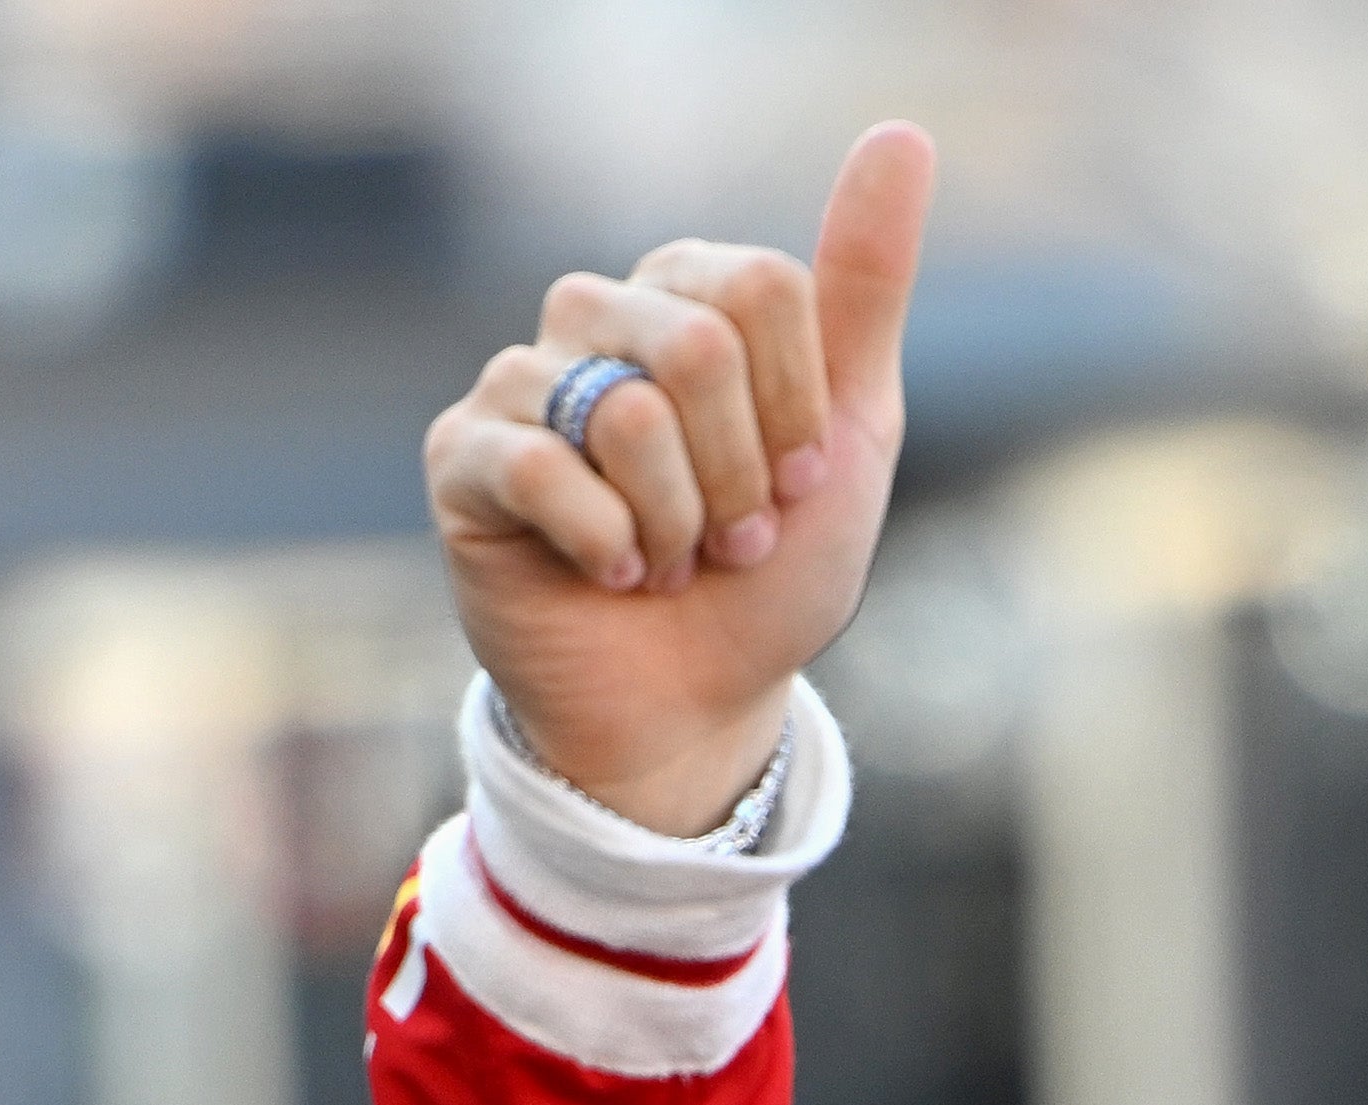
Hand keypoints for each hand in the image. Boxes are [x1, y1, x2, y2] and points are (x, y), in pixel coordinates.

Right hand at [421, 121, 933, 836]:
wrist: (695, 705)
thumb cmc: (768, 572)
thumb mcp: (848, 432)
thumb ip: (864, 287)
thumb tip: (902, 137)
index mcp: (685, 291)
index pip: (765, 288)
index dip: (799, 409)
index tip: (797, 482)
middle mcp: (596, 317)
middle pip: (700, 344)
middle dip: (743, 476)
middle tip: (731, 540)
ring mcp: (520, 382)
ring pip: (629, 413)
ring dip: (678, 522)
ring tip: (668, 562)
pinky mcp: (465, 459)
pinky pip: (547, 470)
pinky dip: (607, 547)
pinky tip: (607, 577)